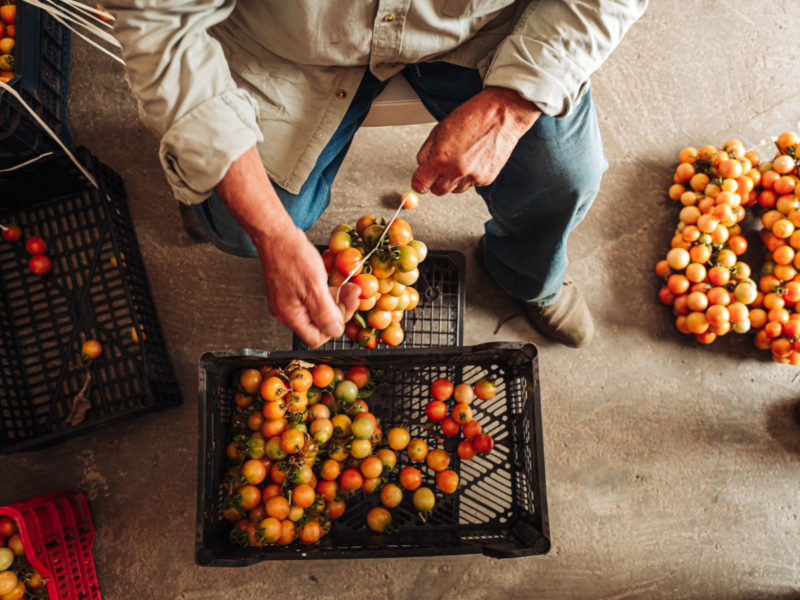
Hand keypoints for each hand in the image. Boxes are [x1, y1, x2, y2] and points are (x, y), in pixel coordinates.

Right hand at [255, 226, 360, 347]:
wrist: (277, 236)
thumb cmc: (292, 257)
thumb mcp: (314, 286)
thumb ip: (325, 313)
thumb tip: (335, 332)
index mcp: (291, 315)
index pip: (317, 337)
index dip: (334, 327)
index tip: (346, 308)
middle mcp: (288, 312)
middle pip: (320, 324)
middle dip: (340, 309)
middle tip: (353, 294)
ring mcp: (290, 302)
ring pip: (319, 310)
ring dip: (337, 300)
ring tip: (349, 286)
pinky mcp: (294, 291)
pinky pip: (314, 299)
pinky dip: (328, 293)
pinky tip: (337, 284)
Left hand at [412, 87, 540, 194]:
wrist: (502, 114)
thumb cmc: (472, 116)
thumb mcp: (439, 130)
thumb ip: (426, 152)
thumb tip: (421, 167)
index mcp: (441, 158)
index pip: (420, 184)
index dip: (419, 182)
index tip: (421, 180)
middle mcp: (456, 171)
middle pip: (437, 191)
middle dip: (435, 182)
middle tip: (441, 167)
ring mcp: (473, 177)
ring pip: (454, 190)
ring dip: (453, 179)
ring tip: (461, 159)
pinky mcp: (486, 179)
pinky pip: (471, 184)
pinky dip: (469, 176)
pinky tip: (474, 158)